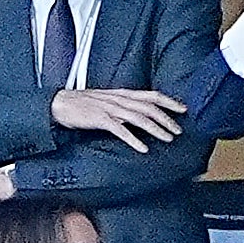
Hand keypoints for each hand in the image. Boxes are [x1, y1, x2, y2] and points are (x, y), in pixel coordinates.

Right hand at [50, 88, 184, 150]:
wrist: (59, 104)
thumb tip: (141, 115)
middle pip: (149, 107)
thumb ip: (124, 106)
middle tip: (179, 130)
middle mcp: (119, 99)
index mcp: (122, 94)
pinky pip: (120, 130)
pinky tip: (143, 148)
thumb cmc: (83, 104)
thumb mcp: (108, 100)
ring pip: (139, 118)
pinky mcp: (99, 119)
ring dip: (156, 129)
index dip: (169, 101)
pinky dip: (133, 139)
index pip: (151, 95)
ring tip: (168, 139)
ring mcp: (110, 108)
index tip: (184, 109)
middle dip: (166, 118)